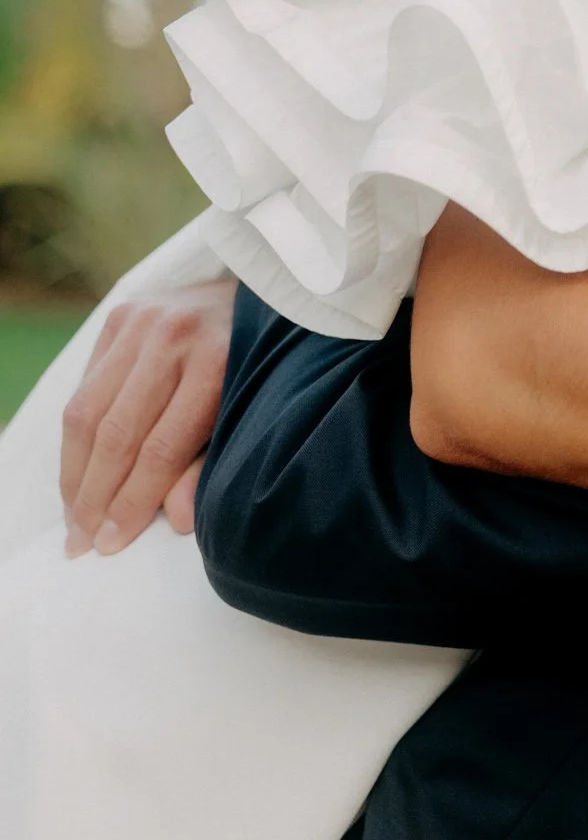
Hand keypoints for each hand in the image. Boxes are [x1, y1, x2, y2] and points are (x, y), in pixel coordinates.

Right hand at [60, 281, 235, 554]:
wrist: (263, 294)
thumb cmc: (260, 367)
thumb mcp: (251, 415)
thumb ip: (210, 465)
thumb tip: (175, 521)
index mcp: (217, 362)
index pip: (161, 448)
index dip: (132, 502)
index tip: (111, 545)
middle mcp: (174, 335)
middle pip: (116, 433)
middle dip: (94, 497)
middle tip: (81, 543)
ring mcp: (143, 320)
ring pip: (87, 411)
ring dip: (74, 473)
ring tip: (72, 518)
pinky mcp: (121, 313)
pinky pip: (84, 386)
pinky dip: (75, 436)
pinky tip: (77, 473)